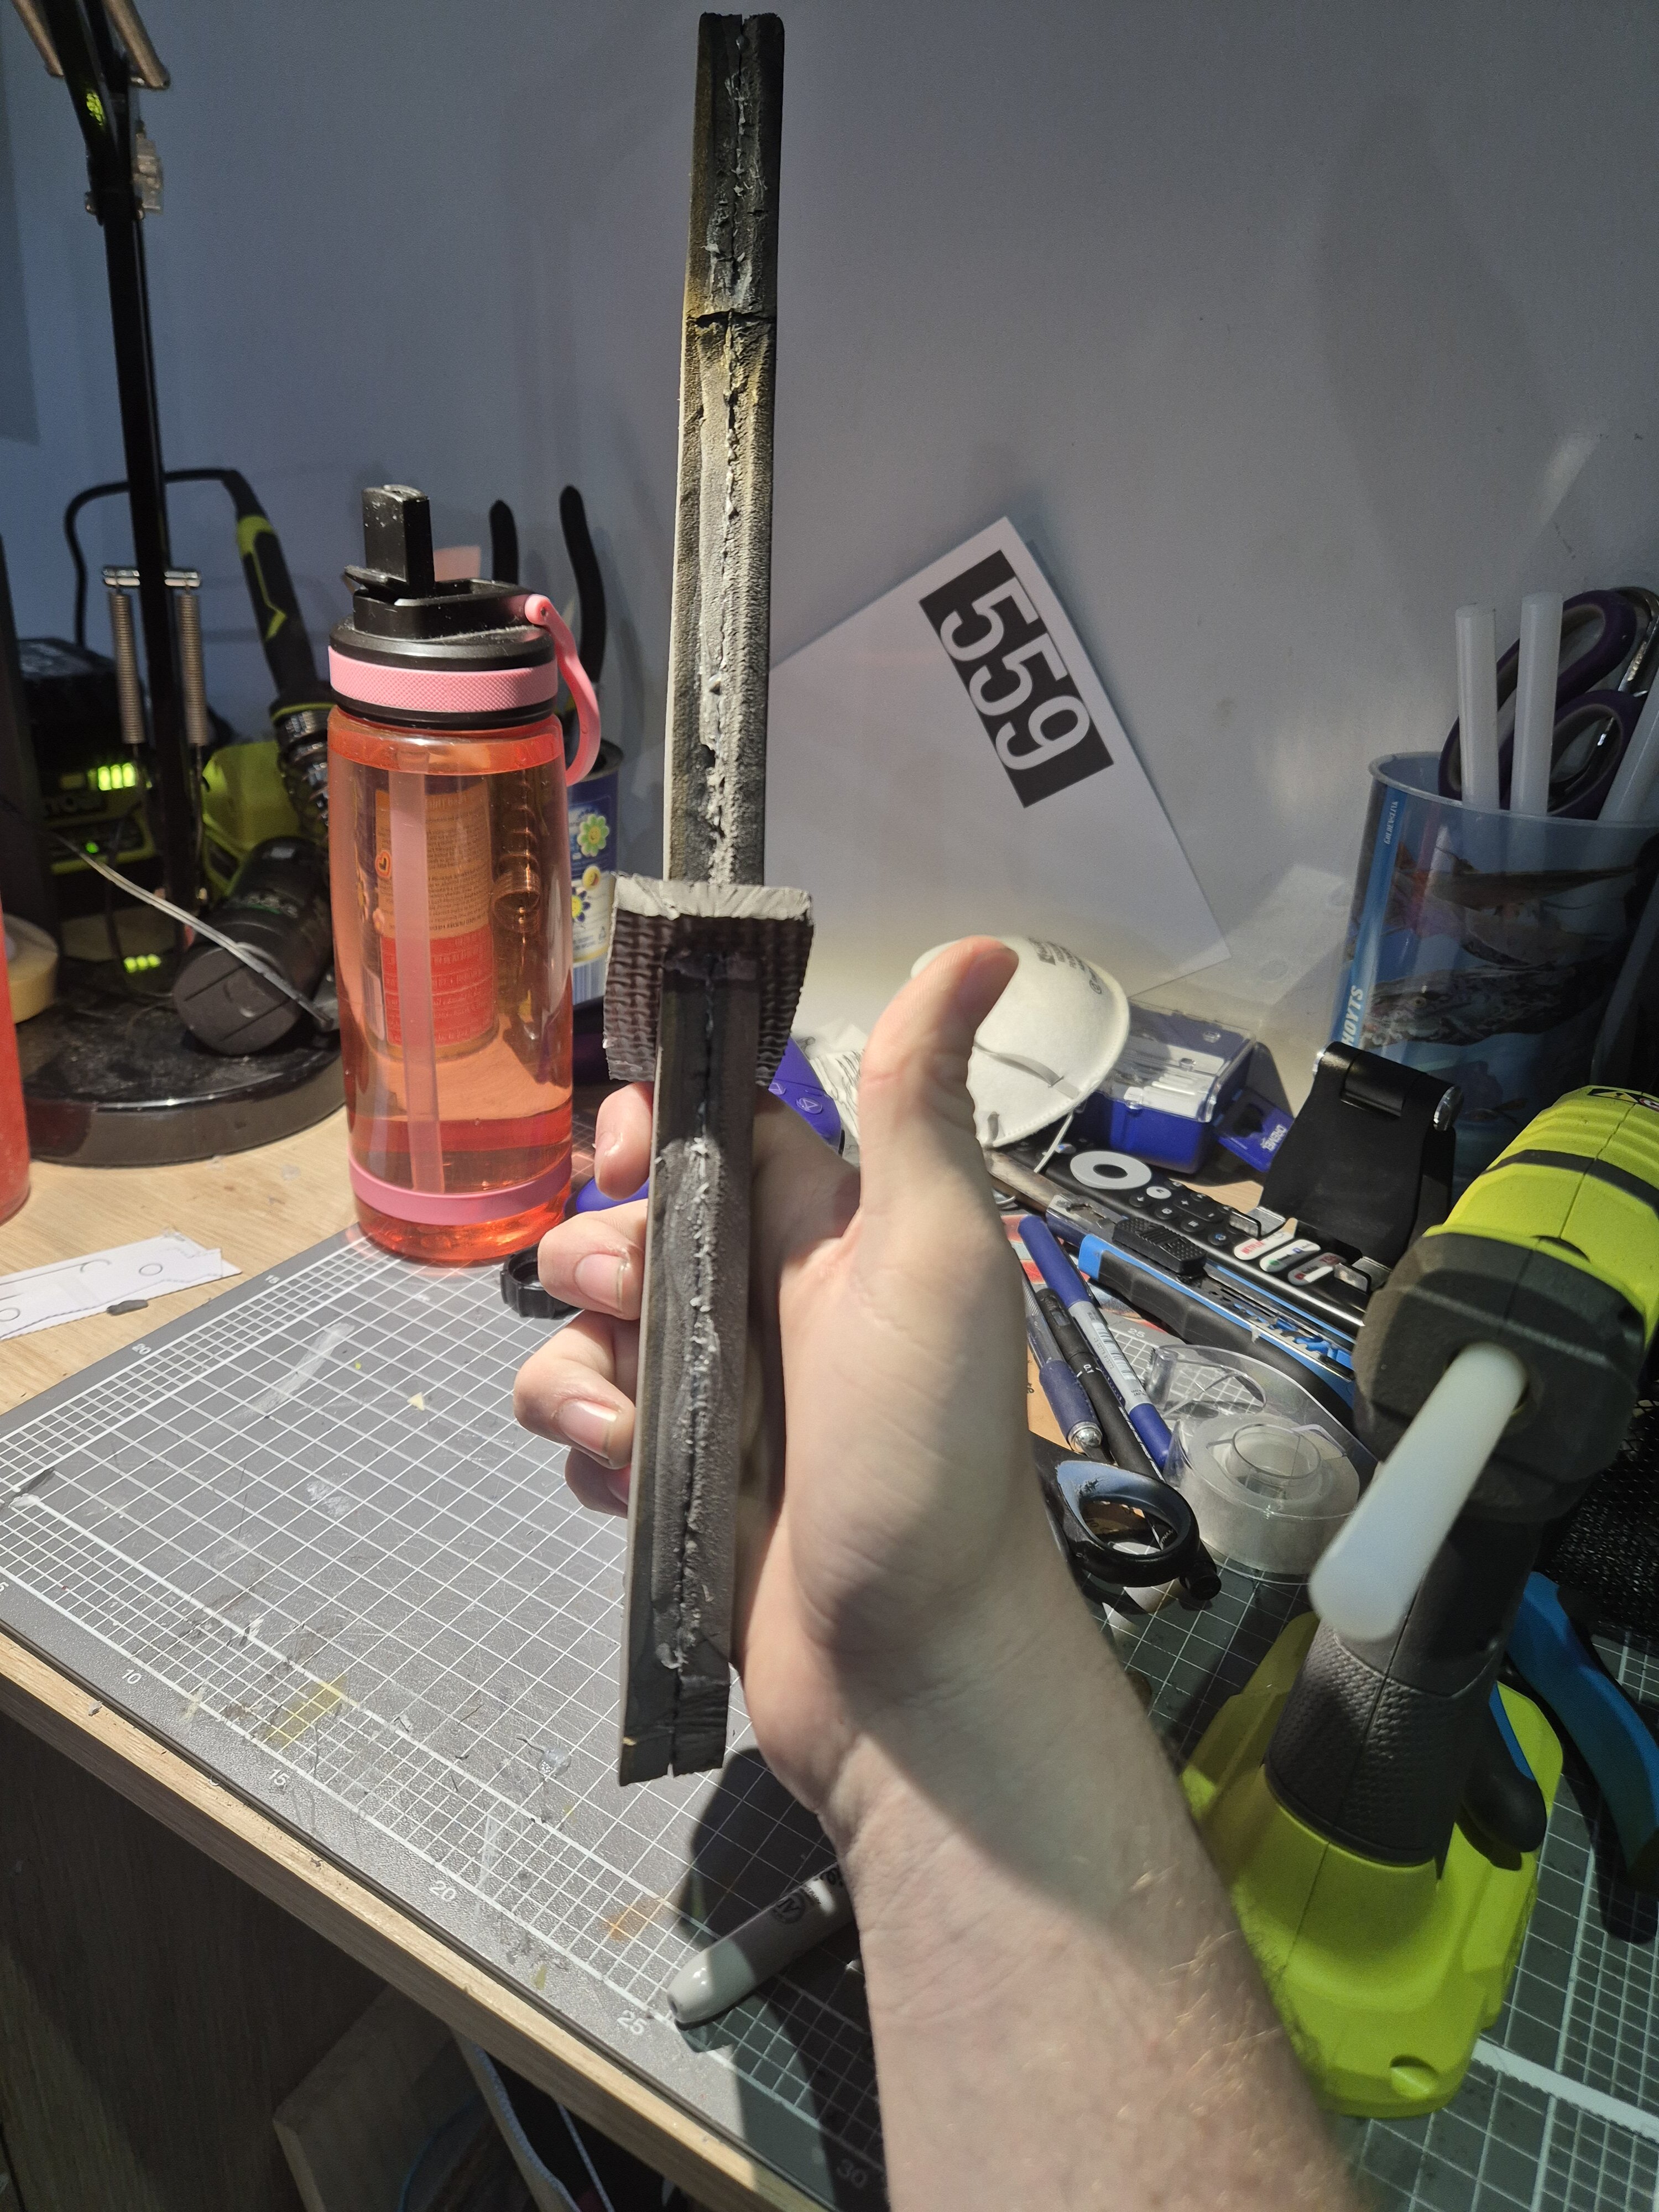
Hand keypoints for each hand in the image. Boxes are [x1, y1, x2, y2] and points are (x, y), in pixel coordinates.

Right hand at [513, 937, 1064, 1821]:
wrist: (908, 1671)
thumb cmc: (923, 1449)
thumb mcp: (935, 1252)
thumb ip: (921, 1100)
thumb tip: (985, 945)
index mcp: (827, 1228)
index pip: (715, 1128)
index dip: (650, 1122)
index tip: (620, 1151)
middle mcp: (765, 1300)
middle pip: (627, 1221)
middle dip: (598, 1245)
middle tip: (631, 1295)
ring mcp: (712, 1399)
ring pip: (584, 1326)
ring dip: (579, 1357)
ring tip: (635, 1420)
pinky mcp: (669, 1485)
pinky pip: (581, 1423)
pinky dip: (585, 1441)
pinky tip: (628, 1479)